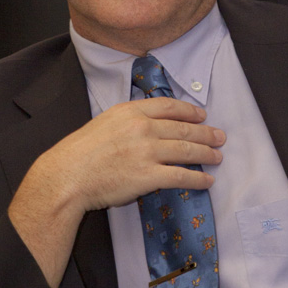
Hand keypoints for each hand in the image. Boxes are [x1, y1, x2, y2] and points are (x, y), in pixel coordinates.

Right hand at [8, 97, 224, 287]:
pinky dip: (198, 179)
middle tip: (219, 137)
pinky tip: (207, 180)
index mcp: (130, 111)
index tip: (202, 116)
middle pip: (183, 129)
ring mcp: (146, 152)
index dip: (190, 111)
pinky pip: (181, 176)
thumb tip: (147, 123)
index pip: (169, 106)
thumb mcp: (104, 122)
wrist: (68, 176)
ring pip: (186, 151)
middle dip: (206, 133)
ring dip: (206, 154)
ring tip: (217, 157)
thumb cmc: (80, 152)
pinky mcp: (148, 176)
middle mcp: (142, 128)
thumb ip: (127, 120)